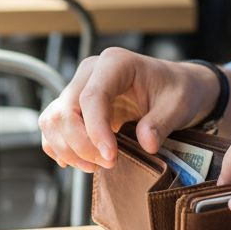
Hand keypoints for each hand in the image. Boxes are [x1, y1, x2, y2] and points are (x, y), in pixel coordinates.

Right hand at [38, 48, 218, 172]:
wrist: (174, 88)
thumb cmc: (175, 91)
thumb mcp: (178, 105)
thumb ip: (162, 123)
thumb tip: (147, 144)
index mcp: (115, 63)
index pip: (92, 97)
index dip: (96, 131)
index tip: (110, 157)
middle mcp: (90, 72)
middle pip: (66, 110)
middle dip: (81, 144)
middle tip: (108, 164)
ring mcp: (78, 88)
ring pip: (53, 120)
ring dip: (68, 149)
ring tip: (96, 166)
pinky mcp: (74, 107)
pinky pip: (52, 128)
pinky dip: (60, 148)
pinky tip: (80, 162)